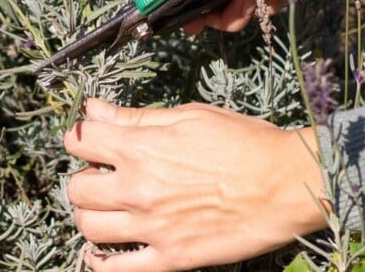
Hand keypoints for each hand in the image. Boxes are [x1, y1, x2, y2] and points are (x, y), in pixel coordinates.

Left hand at [63, 99, 327, 270]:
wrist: (287, 183)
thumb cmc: (244, 142)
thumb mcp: (188, 116)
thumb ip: (135, 117)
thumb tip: (93, 108)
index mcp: (140, 148)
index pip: (79, 142)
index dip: (79, 138)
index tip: (88, 142)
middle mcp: (138, 188)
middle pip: (76, 188)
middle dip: (83, 180)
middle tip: (101, 178)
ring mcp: (152, 227)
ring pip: (88, 227)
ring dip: (90, 216)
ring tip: (108, 210)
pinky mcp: (171, 258)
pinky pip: (117, 269)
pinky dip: (101, 262)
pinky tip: (101, 253)